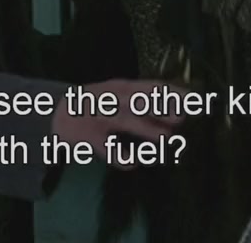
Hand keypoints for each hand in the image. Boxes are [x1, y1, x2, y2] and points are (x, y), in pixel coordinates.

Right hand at [51, 79, 186, 168]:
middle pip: (138, 101)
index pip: (150, 87)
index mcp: (120, 87)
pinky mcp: (92, 139)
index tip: (192, 99)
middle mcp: (111, 100)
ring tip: (165, 138)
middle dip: (160, 109)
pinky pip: (111, 151)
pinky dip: (125, 158)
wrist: (59, 114)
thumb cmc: (98, 102)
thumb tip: (180, 107)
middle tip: (180, 118)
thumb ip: (144, 98)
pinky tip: (134, 162)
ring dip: (147, 129)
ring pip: (126, 122)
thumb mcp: (118, 92)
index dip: (171, 93)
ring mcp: (100, 118)